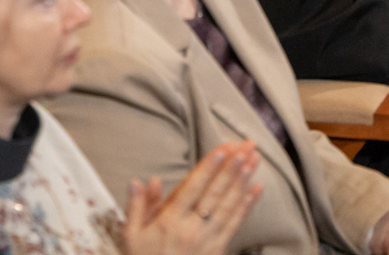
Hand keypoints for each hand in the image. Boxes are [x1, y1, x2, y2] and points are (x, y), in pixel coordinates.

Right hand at [120, 142, 262, 254]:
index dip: (208, 168)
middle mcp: (192, 228)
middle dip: (232, 167)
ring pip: (229, 205)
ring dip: (243, 180)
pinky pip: (235, 224)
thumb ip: (137, 207)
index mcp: (170, 221)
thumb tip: (139, 181)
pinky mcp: (218, 250)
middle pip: (215, 192)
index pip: (192, 188)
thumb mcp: (132, 236)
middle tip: (246, 145)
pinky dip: (247, 205)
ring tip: (255, 159)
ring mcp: (208, 240)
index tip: (222, 149)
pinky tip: (256, 188)